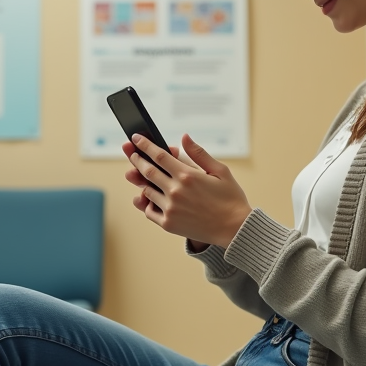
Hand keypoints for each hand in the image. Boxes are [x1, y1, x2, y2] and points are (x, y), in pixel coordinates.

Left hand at [124, 133, 251, 248]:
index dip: (145, 145)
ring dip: (142, 181)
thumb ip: (199, 154)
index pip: (158, 155)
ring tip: (139, 175)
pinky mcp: (168, 224)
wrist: (234, 229)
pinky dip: (147, 203)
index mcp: (188, 176)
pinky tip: (149, 197)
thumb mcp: (220, 171)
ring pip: (147, 190)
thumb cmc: (230, 198)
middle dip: (137, 160)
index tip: (135, 138)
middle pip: (147, 171)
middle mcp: (175, 191)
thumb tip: (183, 137)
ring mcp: (170, 209)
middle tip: (131, 153)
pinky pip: (149, 211)